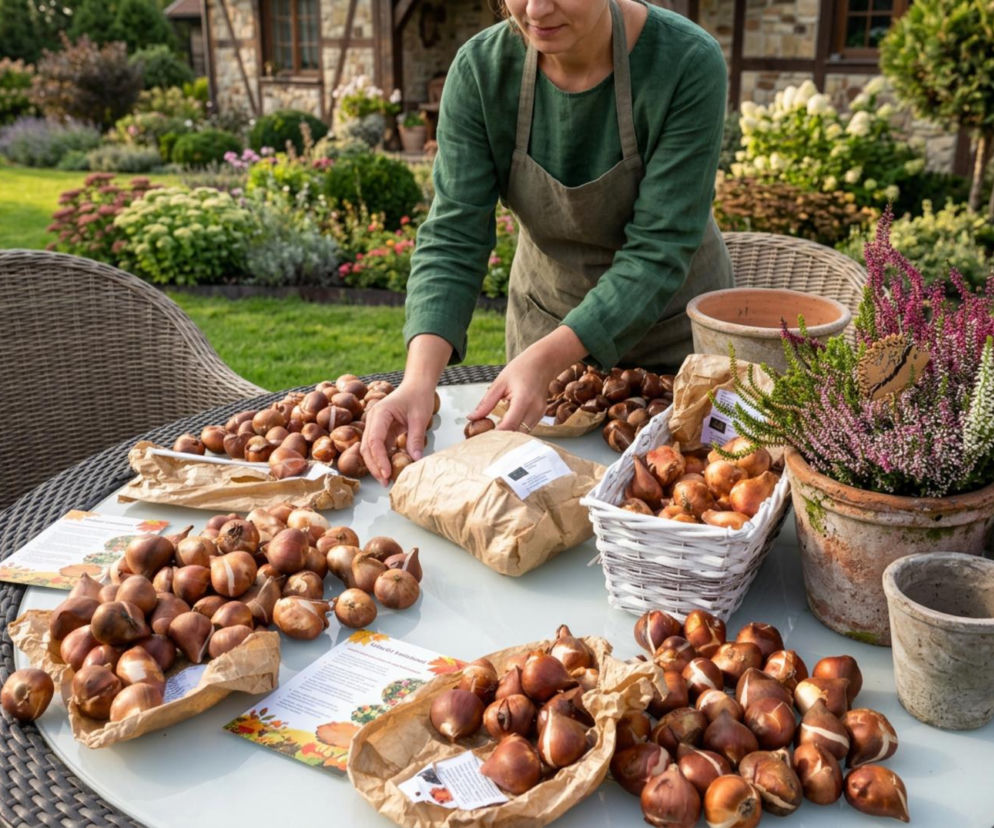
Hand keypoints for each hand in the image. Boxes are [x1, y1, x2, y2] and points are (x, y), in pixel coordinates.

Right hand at [360, 382, 436, 485]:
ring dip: (376, 465)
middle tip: (385, 482)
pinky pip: (378, 447)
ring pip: (369, 449)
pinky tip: (389, 470)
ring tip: (386, 480)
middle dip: (374, 466)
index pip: (374, 440)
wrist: (417, 386)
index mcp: (380, 413)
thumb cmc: (418, 397)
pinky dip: (382, 459)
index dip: (379, 459)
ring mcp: (375, 425)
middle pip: (367, 447)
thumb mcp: (420, 417)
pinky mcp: (382, 431)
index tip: (387, 473)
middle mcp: (373, 420)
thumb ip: (415, 438)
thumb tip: (415, 459)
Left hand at [468, 326, 587, 432]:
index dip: (495, 435)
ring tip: (494, 431)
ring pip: (522, 434)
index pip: (509, 426)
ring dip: (509, 435)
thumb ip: (486, 403)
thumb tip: (472, 417)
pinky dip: (516, 429)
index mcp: (523, 399)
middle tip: (485, 437)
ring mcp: (540, 413)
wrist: (543, 362)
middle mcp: (534, 409)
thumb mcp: (500, 383)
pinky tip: (506, 425)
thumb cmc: (522, 368)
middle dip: (501, 438)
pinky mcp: (540, 415)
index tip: (482, 437)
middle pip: (516, 434)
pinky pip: (527, 428)